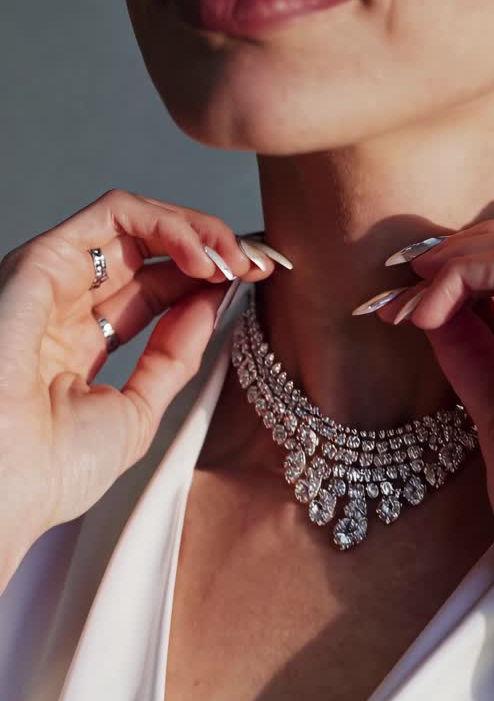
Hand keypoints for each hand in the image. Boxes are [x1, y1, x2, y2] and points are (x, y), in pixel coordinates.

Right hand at [0, 189, 275, 556]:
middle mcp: (63, 302)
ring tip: (238, 263)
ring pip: (135, 221)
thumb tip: (211, 307)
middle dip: (215, 249)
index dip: (208, 282)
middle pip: (150, 251)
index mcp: (78, 341)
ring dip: (198, 232)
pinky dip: (169, 225)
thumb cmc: (50, 469)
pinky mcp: (43, 259)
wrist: (4, 485)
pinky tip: (204, 258)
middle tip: (261, 267)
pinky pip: (114, 215)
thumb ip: (173, 357)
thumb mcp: (137, 412)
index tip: (260, 287)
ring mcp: (51, 278)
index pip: (154, 289)